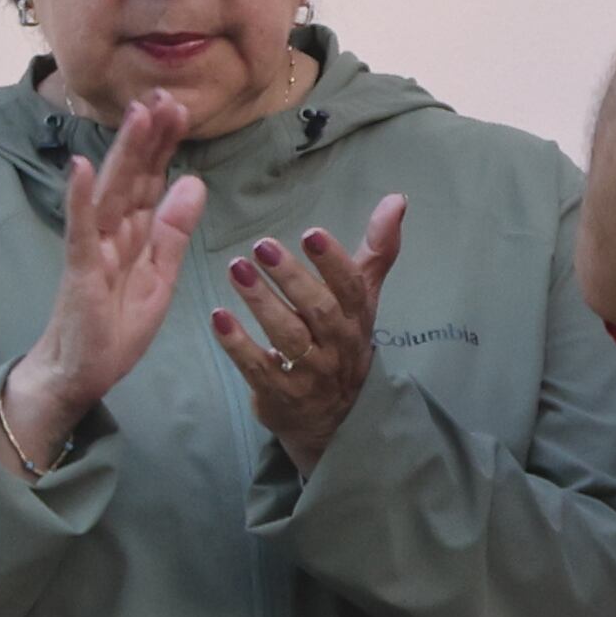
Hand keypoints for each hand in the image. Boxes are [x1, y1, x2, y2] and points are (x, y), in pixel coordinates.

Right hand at [0, 91, 206, 462]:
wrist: (80, 372)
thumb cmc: (114, 326)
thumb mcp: (159, 276)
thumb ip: (173, 231)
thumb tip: (194, 183)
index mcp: (134, 233)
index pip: (151, 181)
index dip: (165, 146)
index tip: (180, 108)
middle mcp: (111, 232)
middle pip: (133, 176)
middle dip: (149, 136)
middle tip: (165, 95)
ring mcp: (93, 248)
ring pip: (111, 192)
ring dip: (124, 152)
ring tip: (137, 113)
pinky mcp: (79, 270)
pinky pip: (80, 230)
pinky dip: (81, 198)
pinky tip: (83, 167)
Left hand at [209, 193, 409, 470]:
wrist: (328, 417)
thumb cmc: (340, 342)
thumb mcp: (363, 300)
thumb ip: (377, 250)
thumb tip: (397, 199)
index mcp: (358, 318)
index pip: (353, 289)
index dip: (334, 262)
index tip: (311, 232)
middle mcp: (339, 347)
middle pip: (320, 312)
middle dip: (292, 278)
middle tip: (262, 246)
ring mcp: (312, 374)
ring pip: (290, 338)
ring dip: (263, 303)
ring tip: (237, 270)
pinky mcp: (280, 395)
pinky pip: (259, 369)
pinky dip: (238, 344)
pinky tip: (218, 317)